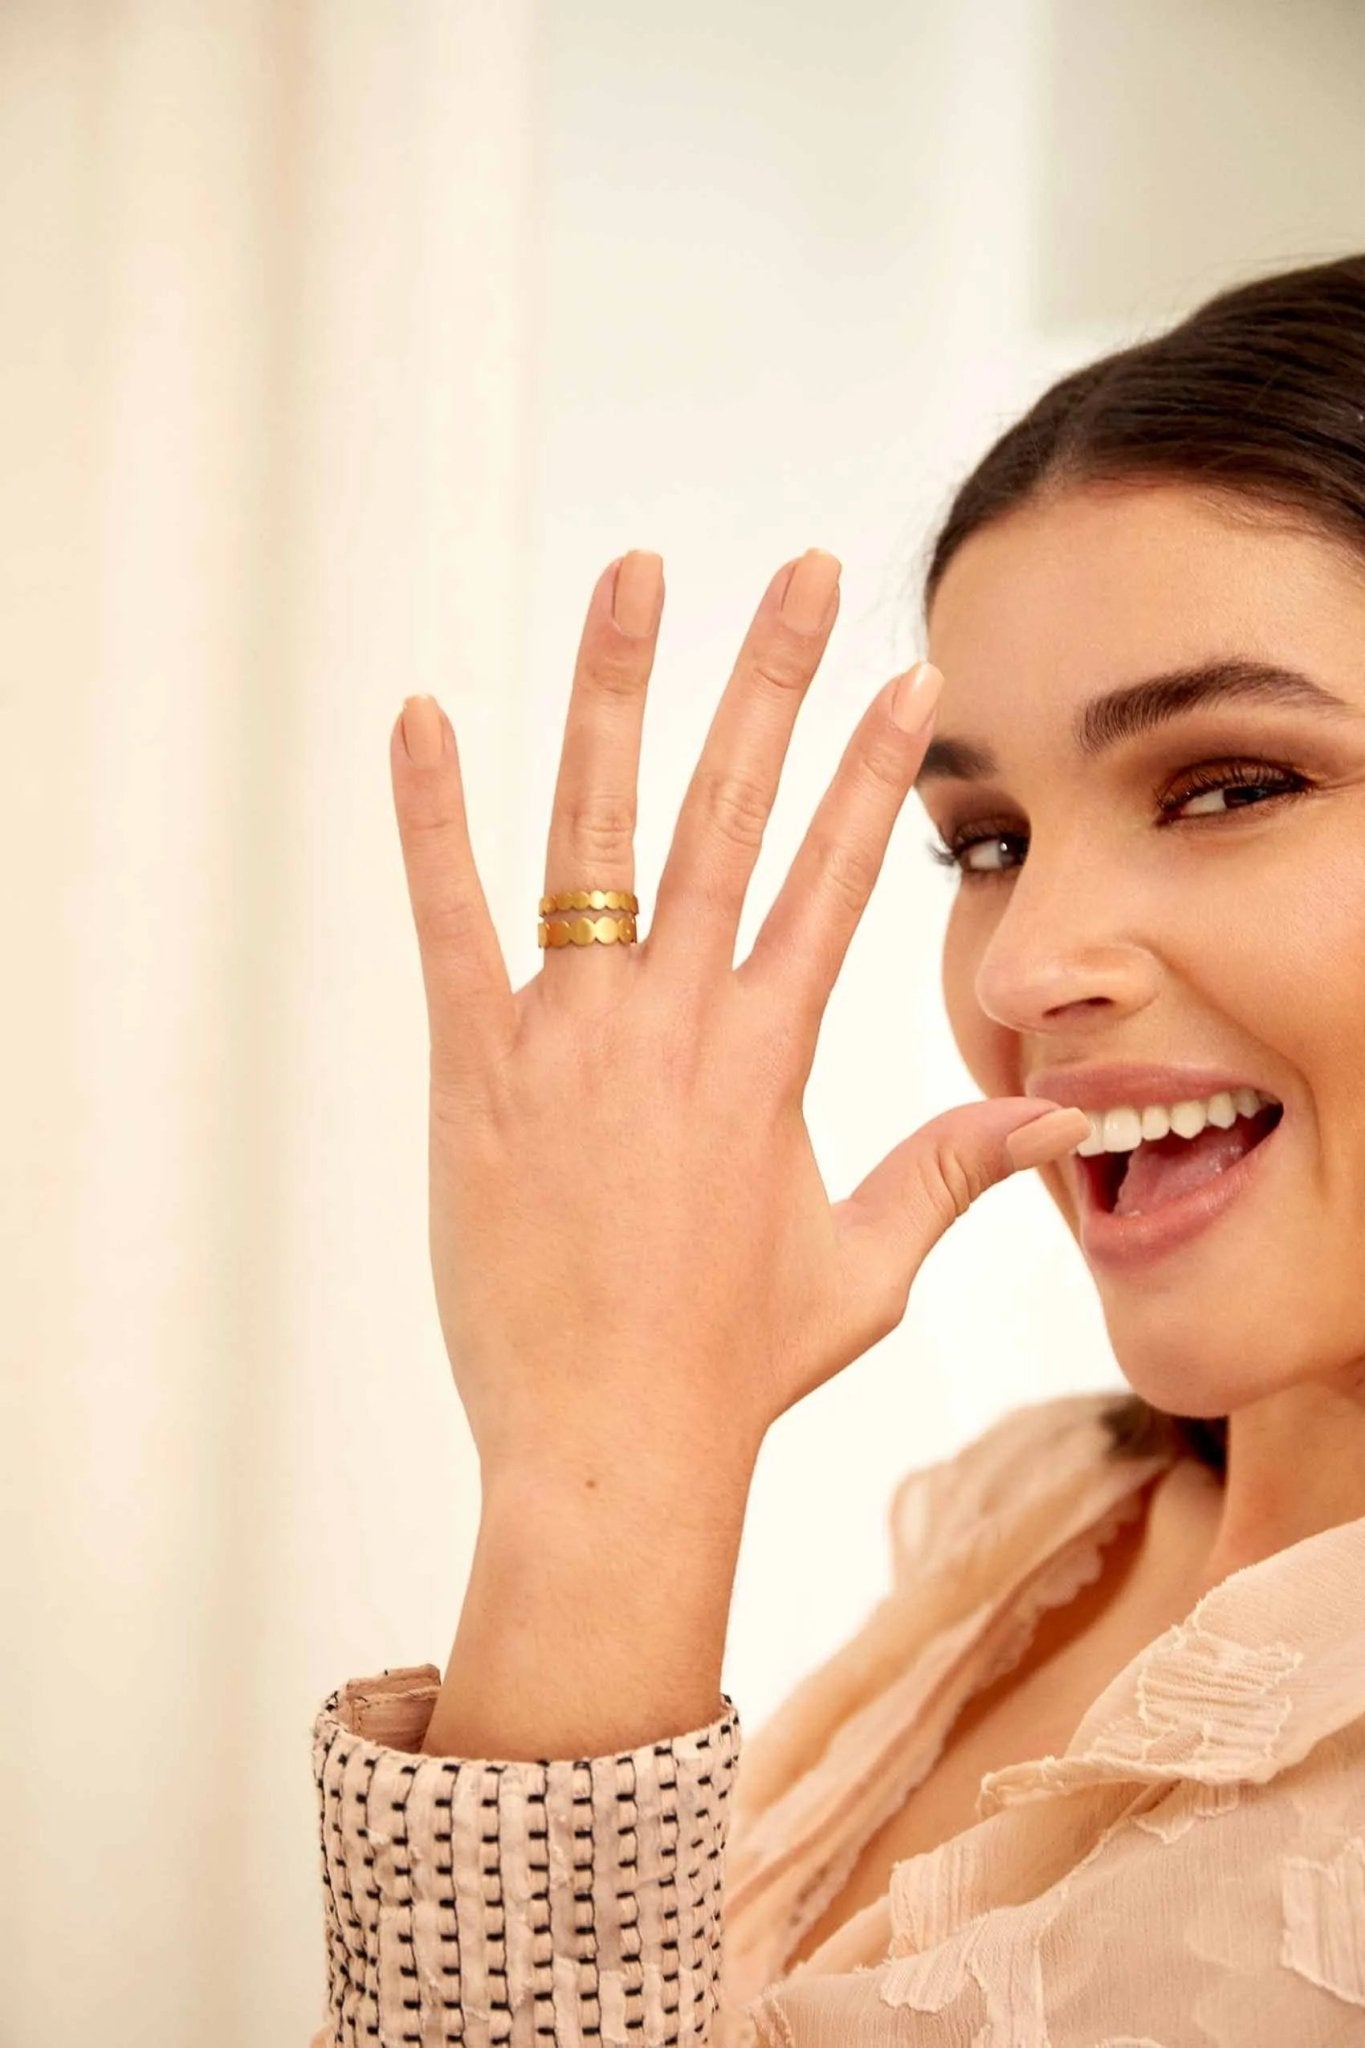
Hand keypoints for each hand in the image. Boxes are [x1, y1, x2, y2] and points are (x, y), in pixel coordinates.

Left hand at [389, 550, 1087, 1481]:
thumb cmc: (733, 1364)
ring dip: (618, 695)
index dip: (880, 768)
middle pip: (731, 815)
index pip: (838, 877)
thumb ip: (952, 1171)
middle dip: (774, 682)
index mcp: (771, 1059)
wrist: (612, 1449)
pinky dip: (433, 817)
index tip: (911, 674)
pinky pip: (451, 920)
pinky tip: (422, 718)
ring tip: (638, 576)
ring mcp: (574, 1039)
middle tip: (804, 568)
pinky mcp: (478, 1072)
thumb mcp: (867, 1266)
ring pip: (597, 834)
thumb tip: (1058, 1119)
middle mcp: (680, 1024)